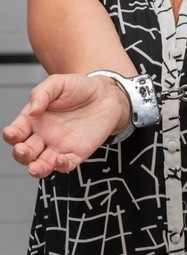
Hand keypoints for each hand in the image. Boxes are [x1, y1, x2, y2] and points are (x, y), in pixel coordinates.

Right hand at [2, 74, 129, 177]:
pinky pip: (67, 164)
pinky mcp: (78, 153)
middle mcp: (44, 136)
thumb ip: (41, 94)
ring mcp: (60, 146)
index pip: (17, 132)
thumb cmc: (80, 88)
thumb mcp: (57, 83)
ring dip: (37, 168)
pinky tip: (60, 161)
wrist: (106, 95)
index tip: (12, 133)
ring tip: (35, 168)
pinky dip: (62, 166)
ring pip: (43, 164)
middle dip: (21, 154)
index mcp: (34, 120)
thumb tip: (32, 110)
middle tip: (22, 151)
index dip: (11, 135)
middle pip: (26, 152)